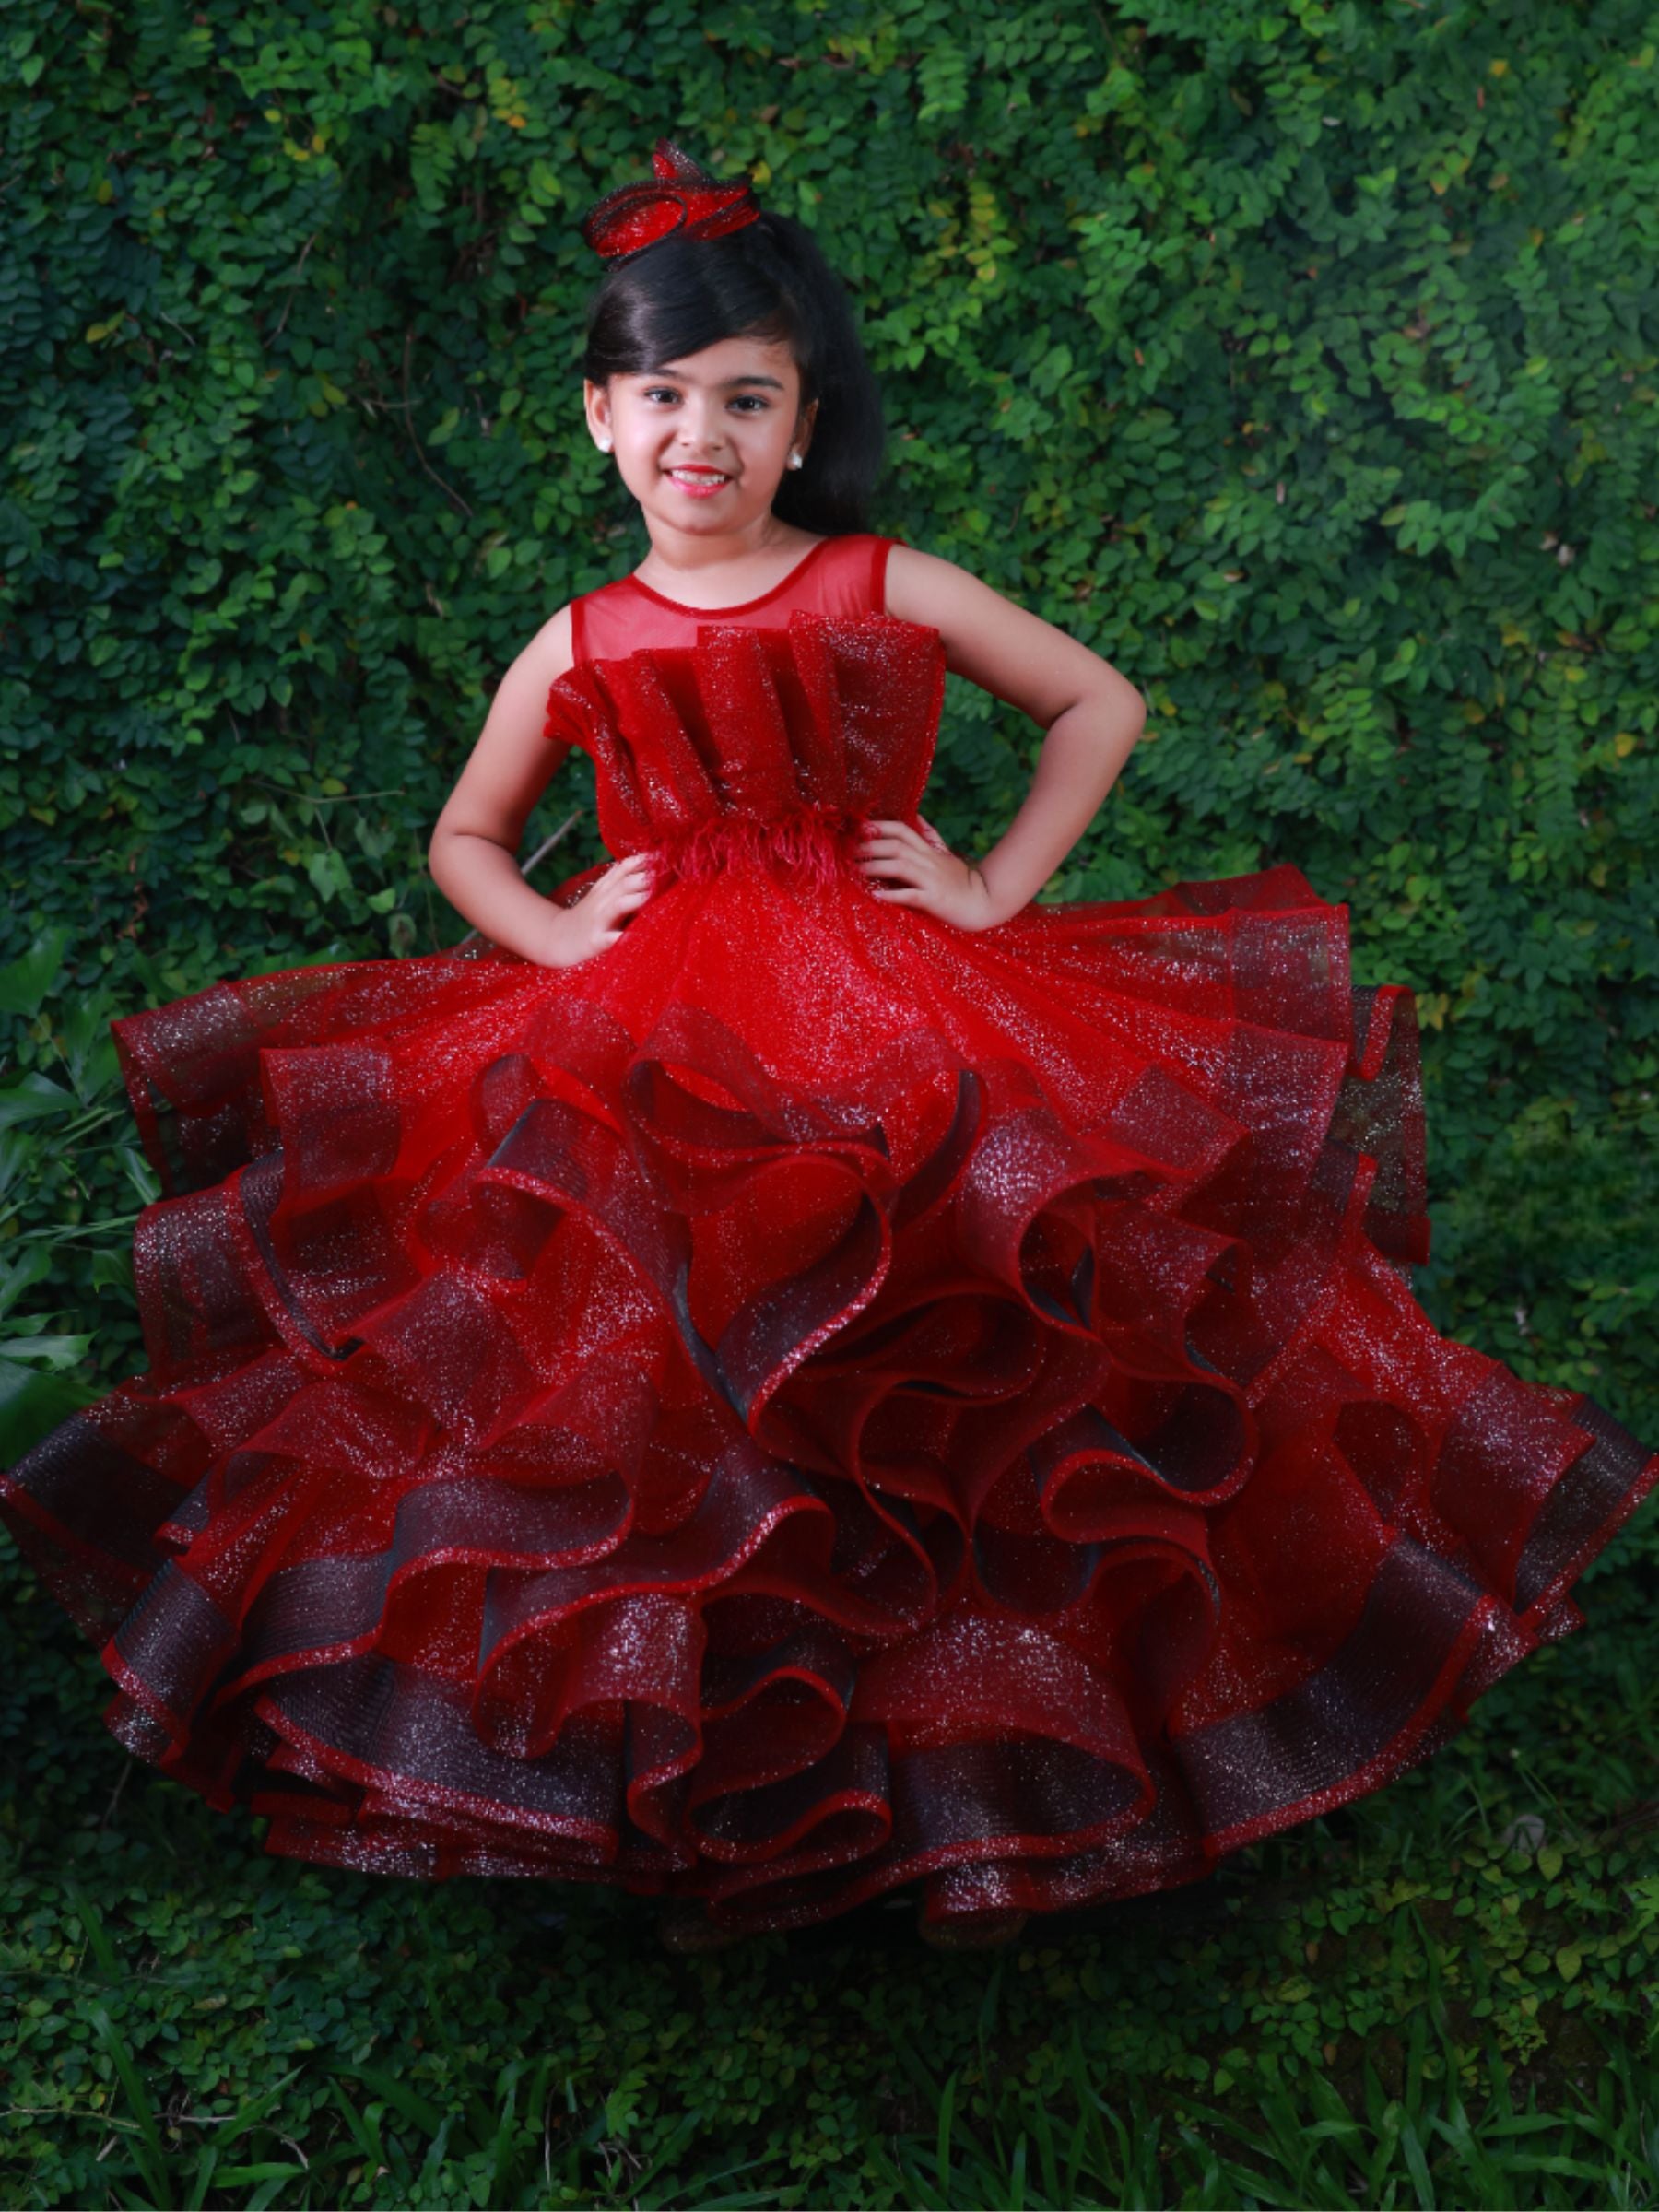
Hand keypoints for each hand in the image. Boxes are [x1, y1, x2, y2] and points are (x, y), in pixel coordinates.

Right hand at [541, 852, 658, 965]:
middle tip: (666, 873)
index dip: (642, 861)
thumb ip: (623, 882)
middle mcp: (603, 900)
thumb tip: (650, 870)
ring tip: (651, 896)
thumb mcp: (602, 894)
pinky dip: (621, 937)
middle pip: (625, 883)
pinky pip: (610, 938)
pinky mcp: (595, 941)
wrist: (558, 939)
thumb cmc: (588, 917)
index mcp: (606, 888)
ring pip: (618, 905)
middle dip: (645, 877)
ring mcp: (599, 920)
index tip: (662, 856)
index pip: (624, 868)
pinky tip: (633, 936)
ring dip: (635, 899)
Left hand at [855, 815, 1003, 929]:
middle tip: (848, 852)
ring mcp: (931, 879)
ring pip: (900, 866)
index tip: (859, 829)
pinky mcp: (934, 899)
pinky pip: (911, 895)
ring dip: (875, 866)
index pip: (901, 829)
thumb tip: (918, 817)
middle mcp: (928, 861)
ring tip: (856, 871)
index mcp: (928, 850)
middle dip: (870, 846)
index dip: (879, 826)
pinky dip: (893, 894)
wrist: (984, 902)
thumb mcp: (945, 853)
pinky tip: (876, 895)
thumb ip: (930, 836)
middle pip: (896, 845)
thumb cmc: (962, 881)